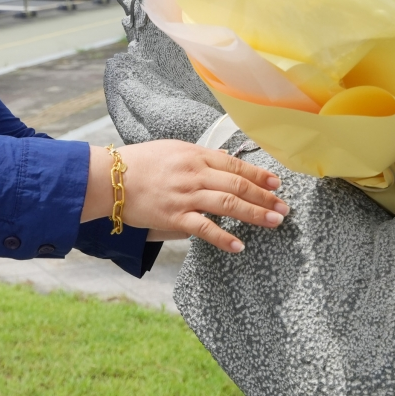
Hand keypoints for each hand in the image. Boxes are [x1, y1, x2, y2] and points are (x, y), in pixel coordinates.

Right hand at [81, 142, 287, 252]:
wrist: (110, 178)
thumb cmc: (140, 162)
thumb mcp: (173, 150)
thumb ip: (199, 158)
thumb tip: (223, 164)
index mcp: (195, 155)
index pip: (235, 164)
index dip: (259, 175)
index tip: (277, 183)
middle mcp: (195, 174)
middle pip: (238, 185)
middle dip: (265, 196)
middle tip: (284, 207)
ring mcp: (185, 196)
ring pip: (228, 204)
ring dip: (255, 214)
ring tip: (274, 222)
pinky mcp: (174, 217)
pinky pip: (204, 229)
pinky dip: (223, 238)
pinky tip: (239, 246)